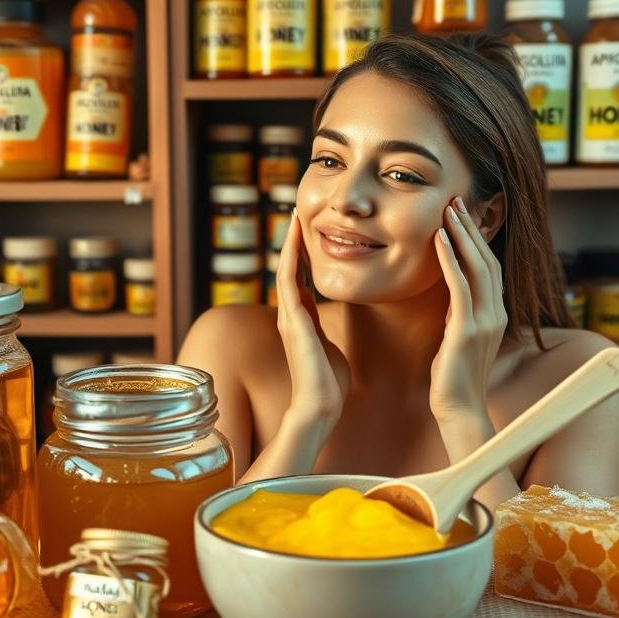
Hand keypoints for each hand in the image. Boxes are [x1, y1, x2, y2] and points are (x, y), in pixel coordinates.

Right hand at [276, 212, 349, 426]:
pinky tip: (295, 238)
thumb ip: (327, 331)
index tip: (309, 230)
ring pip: (286, 268)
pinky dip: (290, 257)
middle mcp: (291, 314)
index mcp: (302, 320)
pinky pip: (288, 280)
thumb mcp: (331, 347)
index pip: (300, 278)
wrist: (320, 406)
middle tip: (298, 210)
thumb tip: (332, 323)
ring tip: (295, 215)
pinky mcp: (292, 321)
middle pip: (289, 267)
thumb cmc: (329, 384)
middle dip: (293, 240)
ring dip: (290, 241)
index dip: (303, 254)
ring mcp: (288, 316)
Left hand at [429, 197, 506, 422]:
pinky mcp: (467, 330)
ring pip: (478, 267)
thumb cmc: (453, 377)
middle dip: (471, 228)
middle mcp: (496, 313)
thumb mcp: (458, 338)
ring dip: (462, 235)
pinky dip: (450, 260)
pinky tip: (439, 240)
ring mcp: (484, 321)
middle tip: (457, 200)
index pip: (489, 267)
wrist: (459, 409)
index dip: (477, 239)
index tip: (462, 215)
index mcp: (495, 314)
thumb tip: (451, 296)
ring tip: (449, 210)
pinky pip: (460, 286)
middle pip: (488, 259)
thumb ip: (460, 315)